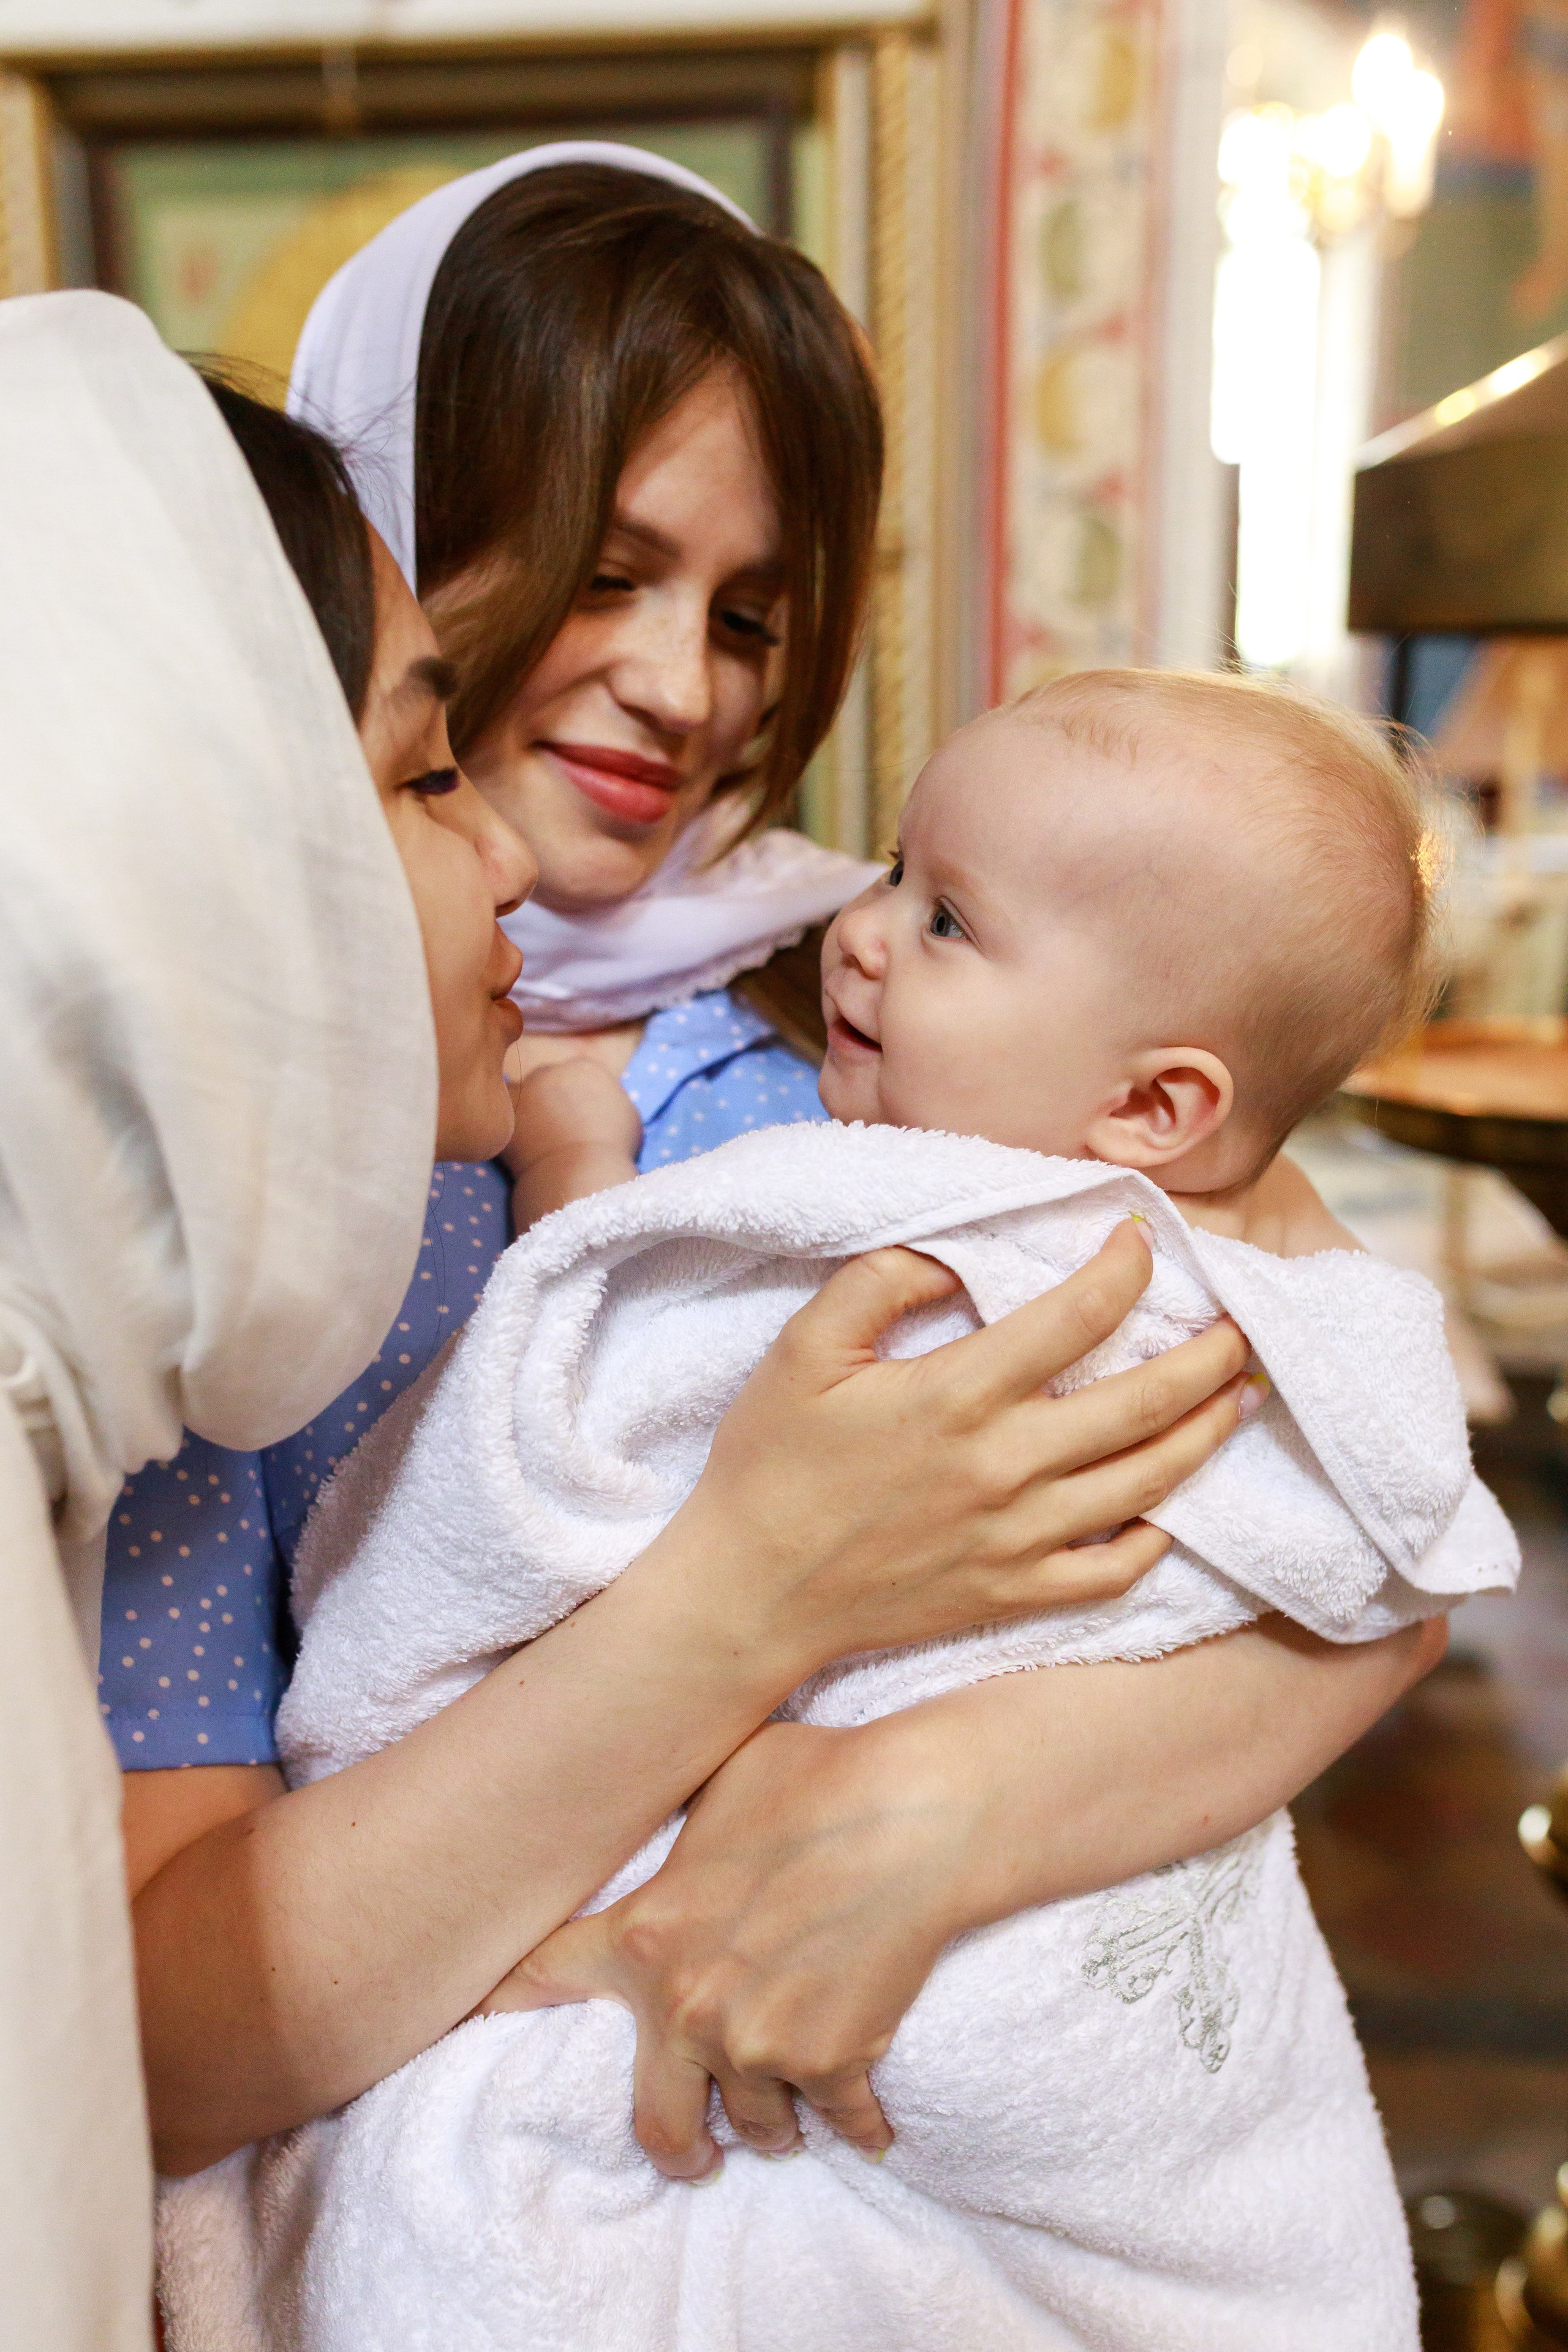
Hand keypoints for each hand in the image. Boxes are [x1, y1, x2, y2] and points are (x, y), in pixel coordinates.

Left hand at [479, 1717, 959, 2178]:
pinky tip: (870, 2127)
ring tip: (790, 2122)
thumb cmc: (817, 1777)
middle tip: (695, 2153)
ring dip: (771, 2129)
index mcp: (645, 1935)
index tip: (481, 2019)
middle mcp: (688, 2008)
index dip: (506, 2000)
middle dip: (678, 2146)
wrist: (910, 1814)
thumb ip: (683, 1843)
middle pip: (657, 2120)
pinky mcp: (830, 2064)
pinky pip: (840, 2122)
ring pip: (754, 2128)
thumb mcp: (719, 1788)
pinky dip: (857, 2126)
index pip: (543, 1975)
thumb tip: (685, 1845)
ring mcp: (757, 2045)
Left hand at [506, 1059, 642, 1228]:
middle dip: (553, 1100)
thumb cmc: (611, 1152)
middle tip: (558, 1131)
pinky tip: (519, 1142)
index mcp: (587, 1068)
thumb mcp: (628, 1118)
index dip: (581, 1100)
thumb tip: (599, 1105)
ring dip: (530, 1110)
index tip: (581, 1121)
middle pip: (551, 1081)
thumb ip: (609, 1101)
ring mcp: (526, 1085)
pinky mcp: (505, 1108)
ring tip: (539, 1141)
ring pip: (525, 1094)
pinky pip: (503, 1109)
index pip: (581, 1076)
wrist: (580, 1172)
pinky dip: (510, 1122)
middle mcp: (554, 1068)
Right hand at [657, 1220, 1253, 1676]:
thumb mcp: (803, 1349)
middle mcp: (1006, 1466)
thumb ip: (878, 1284)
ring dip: (1208, 1433)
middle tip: (1241, 1325)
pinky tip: (1169, 1507)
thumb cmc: (771, 1464)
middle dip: (1208, 1355)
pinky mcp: (1014, 1593)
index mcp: (959, 1395)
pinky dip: (1156, 1538)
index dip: (1124, 1270)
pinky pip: (1114, 1569)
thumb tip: (950, 1256)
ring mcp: (1019, 1538)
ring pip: (1149, 1482)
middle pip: (1144, 1402)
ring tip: (1240, 1397)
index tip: (1142, 1242)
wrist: (750, 1594)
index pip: (1077, 1317)